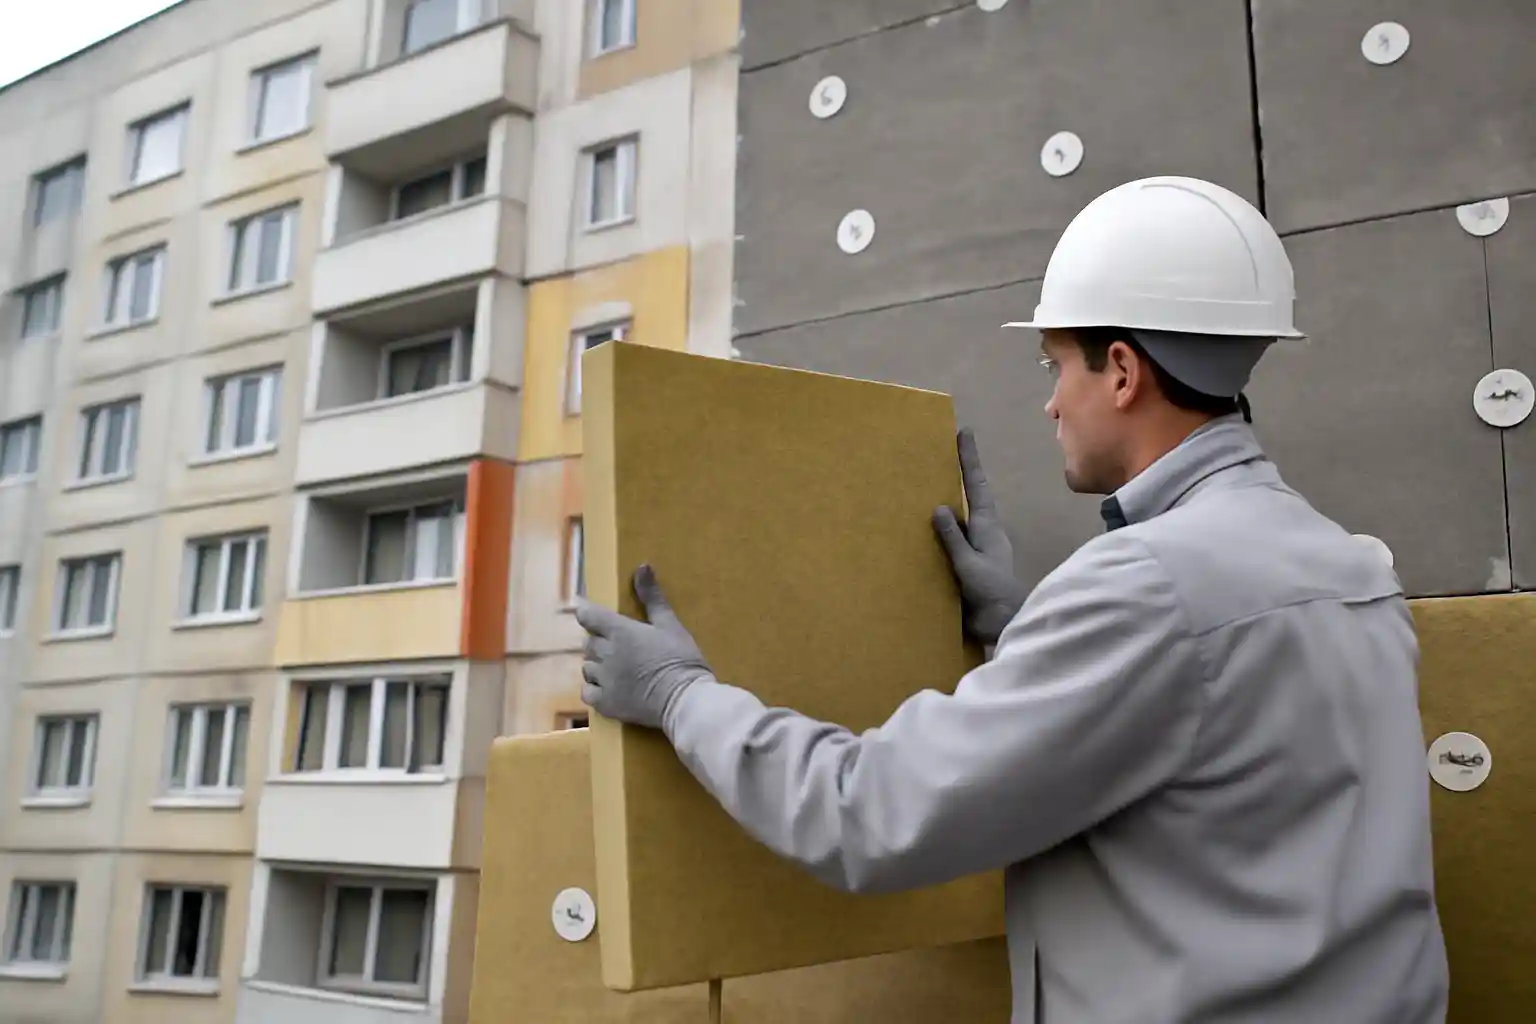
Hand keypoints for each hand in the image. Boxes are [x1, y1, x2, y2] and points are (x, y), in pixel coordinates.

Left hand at [574, 564, 714, 729]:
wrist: (685, 700)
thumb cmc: (681, 659)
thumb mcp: (670, 625)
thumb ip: (653, 597)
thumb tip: (642, 566)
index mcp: (620, 631)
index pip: (588, 615)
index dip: (585, 611)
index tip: (585, 608)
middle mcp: (606, 654)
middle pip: (588, 642)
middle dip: (597, 640)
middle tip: (615, 643)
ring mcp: (604, 680)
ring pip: (587, 667)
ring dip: (596, 664)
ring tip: (614, 667)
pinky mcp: (605, 704)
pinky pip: (587, 692)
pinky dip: (594, 688)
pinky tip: (608, 688)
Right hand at [932, 427, 1028, 645]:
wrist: (1003, 624)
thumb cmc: (991, 592)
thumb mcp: (969, 564)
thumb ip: (954, 538)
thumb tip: (938, 507)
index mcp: (987, 526)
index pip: (976, 486)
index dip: (969, 459)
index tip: (963, 433)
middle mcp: (983, 532)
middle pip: (970, 496)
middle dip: (959, 474)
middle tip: (943, 452)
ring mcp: (978, 548)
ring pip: (961, 518)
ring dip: (948, 502)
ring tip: (927, 486)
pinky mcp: (969, 565)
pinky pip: (953, 540)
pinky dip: (941, 531)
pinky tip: (923, 531)